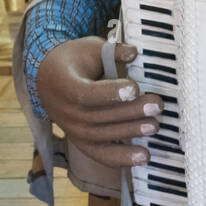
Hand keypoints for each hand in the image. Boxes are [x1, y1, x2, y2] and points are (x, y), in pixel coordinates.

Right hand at [35, 36, 161, 167]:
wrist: (48, 79)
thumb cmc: (73, 60)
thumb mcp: (90, 47)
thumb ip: (112, 51)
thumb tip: (133, 52)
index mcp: (65, 86)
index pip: (86, 94)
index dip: (110, 93)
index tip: (134, 88)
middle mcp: (66, 112)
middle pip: (99, 117)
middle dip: (131, 112)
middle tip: (156, 105)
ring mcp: (73, 130)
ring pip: (102, 136)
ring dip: (130, 132)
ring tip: (154, 125)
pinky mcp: (82, 142)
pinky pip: (101, 154)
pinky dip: (122, 158)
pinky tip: (144, 156)